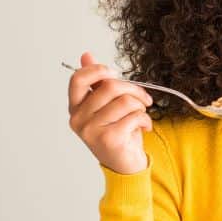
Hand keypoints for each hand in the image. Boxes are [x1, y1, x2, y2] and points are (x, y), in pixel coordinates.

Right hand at [67, 51, 154, 174]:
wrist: (126, 165)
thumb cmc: (118, 132)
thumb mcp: (106, 106)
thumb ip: (96, 83)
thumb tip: (86, 55)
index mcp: (75, 107)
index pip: (78, 79)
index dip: (98, 70)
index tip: (115, 74)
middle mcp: (78, 119)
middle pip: (110, 87)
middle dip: (134, 90)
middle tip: (144, 99)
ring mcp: (91, 130)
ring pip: (126, 101)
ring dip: (141, 107)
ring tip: (142, 115)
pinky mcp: (109, 139)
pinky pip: (135, 116)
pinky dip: (146, 120)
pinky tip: (145, 127)